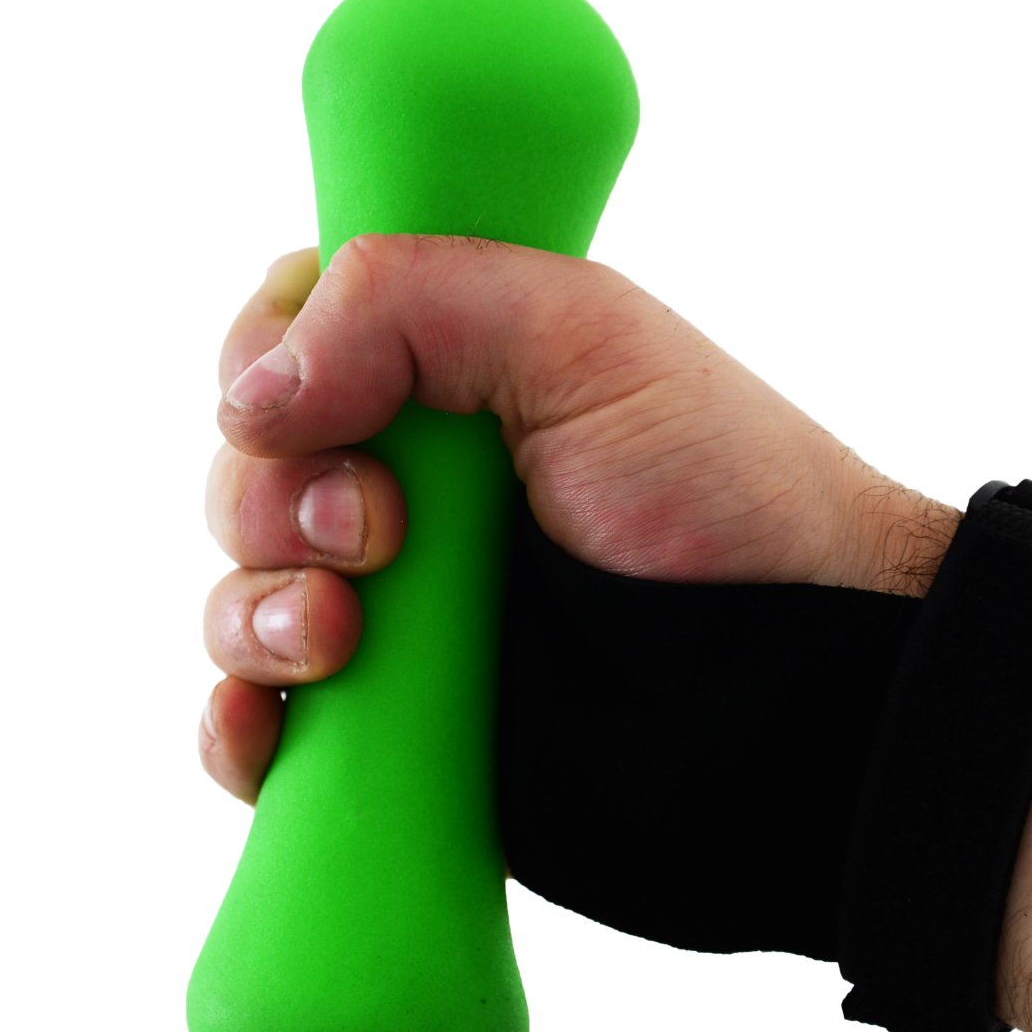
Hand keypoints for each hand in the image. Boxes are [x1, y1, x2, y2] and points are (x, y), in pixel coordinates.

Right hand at [198, 232, 952, 801]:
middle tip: (384, 538)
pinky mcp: (392, 730)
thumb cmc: (725, 495)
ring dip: (252, 613)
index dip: (265, 362)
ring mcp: (395, 609)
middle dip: (274, 502)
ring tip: (345, 639)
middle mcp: (406, 481)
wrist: (797, 691)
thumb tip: (252, 394)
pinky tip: (274, 727)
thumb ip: (409, 301)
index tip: (321, 408)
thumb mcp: (583, 336)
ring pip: (234, 596)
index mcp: (445, 366)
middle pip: (242, 469)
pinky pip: (256, 729)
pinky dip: (238, 727)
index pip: (279, 331)